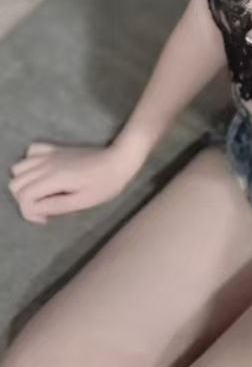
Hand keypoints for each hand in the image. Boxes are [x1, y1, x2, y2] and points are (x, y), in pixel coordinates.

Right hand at [7, 141, 143, 223]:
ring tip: (42, 193)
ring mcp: (50, 154)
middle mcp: (46, 164)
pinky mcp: (56, 148)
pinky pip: (31, 151)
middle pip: (16, 183)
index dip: (30, 212)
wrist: (120, 159)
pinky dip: (29, 163)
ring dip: (24, 183)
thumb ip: (56, 206)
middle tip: (45, 207)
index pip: (24, 197)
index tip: (47, 218)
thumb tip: (36, 210)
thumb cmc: (106, 183)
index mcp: (54, 178)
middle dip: (25, 200)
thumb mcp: (83, 201)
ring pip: (18, 168)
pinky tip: (43, 173)